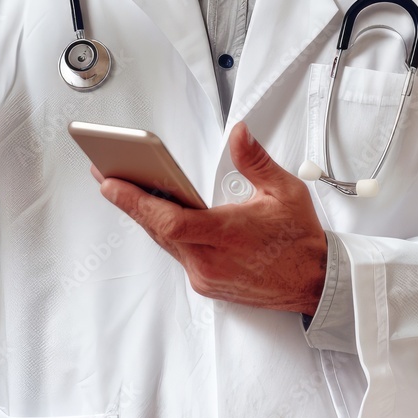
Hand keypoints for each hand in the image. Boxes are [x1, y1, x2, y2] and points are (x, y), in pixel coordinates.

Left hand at [94, 121, 327, 315]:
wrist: (314, 283)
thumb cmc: (300, 239)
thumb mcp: (285, 191)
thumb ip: (255, 160)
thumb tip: (239, 133)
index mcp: (228, 236)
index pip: (170, 221)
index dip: (136, 202)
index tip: (111, 183)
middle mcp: (211, 261)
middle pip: (158, 229)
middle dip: (128, 200)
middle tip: (103, 174)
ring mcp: (206, 276)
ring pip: (165, 241)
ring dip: (144, 215)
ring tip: (121, 185)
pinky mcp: (207, 283)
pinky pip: (176, 253)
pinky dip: (163, 230)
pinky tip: (154, 210)